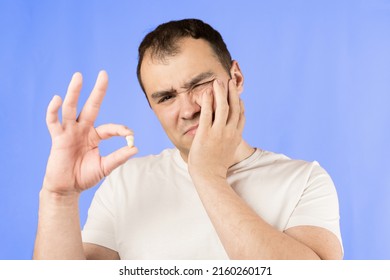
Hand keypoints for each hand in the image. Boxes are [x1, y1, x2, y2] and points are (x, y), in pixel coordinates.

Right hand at [43, 71, 137, 194]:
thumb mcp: (105, 167)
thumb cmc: (85, 176)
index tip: (130, 135)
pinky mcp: (57, 138)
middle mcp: (83, 130)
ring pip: (71, 108)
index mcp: (95, 136)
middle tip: (103, 74)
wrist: (67, 188)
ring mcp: (69, 132)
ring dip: (74, 92)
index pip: (111, 128)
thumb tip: (135, 147)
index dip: (121, 130)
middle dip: (97, 91)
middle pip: (91, 106)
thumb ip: (118, 157)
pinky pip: (53, 121)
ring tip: (78, 76)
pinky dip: (53, 110)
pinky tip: (57, 98)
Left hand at [188, 78, 244, 179]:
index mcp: (236, 136)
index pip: (241, 116)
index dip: (240, 104)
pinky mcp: (206, 133)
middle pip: (234, 107)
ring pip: (223, 107)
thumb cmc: (216, 166)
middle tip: (229, 81)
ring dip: (221, 92)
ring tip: (217, 81)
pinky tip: (207, 92)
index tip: (237, 96)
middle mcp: (230, 132)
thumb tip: (231, 137)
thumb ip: (230, 141)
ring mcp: (218, 132)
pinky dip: (208, 101)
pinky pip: (208, 113)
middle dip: (232, 93)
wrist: (209, 176)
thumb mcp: (228, 152)